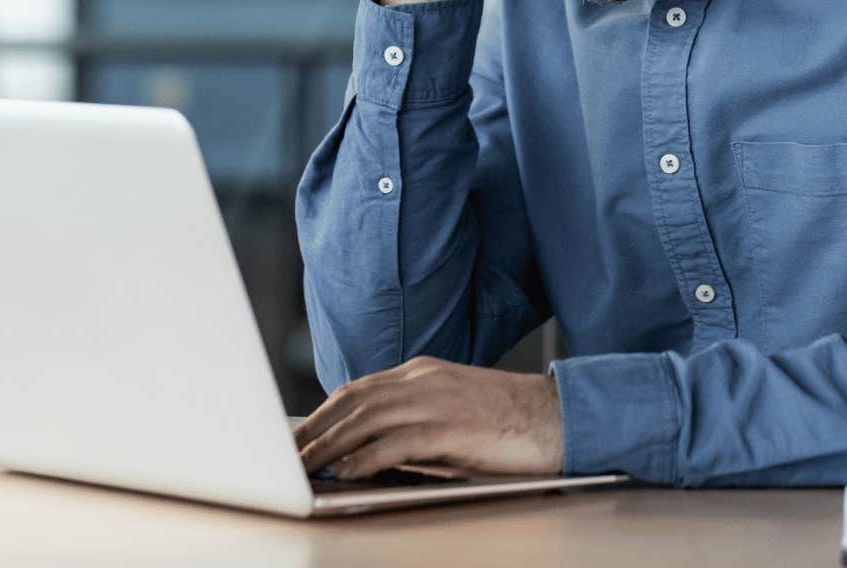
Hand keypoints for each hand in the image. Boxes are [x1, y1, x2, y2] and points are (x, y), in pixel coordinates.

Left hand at [294, 356, 563, 478]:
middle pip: (351, 401)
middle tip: (285, 456)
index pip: (356, 389)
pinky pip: (396, 442)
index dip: (321, 414)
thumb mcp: (453, 409)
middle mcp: (423, 380)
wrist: (561, 415)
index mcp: (422, 372)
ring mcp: (437, 401)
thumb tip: (367, 452)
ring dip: (328, 446)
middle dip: (313, 430)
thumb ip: (413, 420)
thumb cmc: (509, 421)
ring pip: (365, 419)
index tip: (297, 436)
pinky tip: (347, 474)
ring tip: (303, 469)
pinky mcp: (452, 427)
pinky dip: (365, 458)